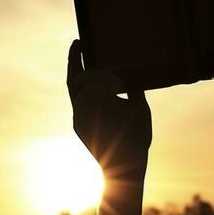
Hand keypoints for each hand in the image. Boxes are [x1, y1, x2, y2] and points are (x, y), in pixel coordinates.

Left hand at [66, 40, 151, 176]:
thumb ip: (135, 88)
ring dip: (77, 75)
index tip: (105, 58)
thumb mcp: (140, 108)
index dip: (96, 67)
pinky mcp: (78, 126)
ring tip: (80, 58)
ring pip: (72, 91)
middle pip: (74, 80)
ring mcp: (78, 119)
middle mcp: (82, 109)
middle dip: (76, 61)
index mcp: (97, 101)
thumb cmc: (136, 138)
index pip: (89, 76)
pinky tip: (91, 83)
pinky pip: (77, 102)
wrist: (124, 170)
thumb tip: (134, 72)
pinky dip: (81, 89)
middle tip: (79, 44)